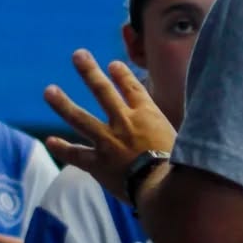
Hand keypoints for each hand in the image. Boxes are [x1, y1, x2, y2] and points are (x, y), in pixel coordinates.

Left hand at [44, 50, 177, 197]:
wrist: (164, 187)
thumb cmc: (181, 165)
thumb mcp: (185, 137)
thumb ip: (176, 127)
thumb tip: (193, 124)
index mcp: (147, 114)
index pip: (132, 87)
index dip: (121, 74)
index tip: (112, 65)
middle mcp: (124, 122)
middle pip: (102, 91)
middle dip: (89, 72)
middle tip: (77, 55)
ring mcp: (108, 142)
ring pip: (80, 118)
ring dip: (63, 104)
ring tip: (49, 91)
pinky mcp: (98, 164)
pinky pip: (76, 154)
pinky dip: (63, 148)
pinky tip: (49, 141)